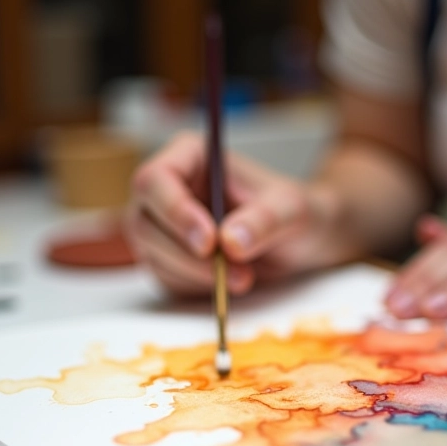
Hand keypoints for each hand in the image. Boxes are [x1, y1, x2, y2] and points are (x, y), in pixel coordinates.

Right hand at [128, 132, 330, 296]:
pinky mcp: (169, 259)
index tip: (208, 243)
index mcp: (190, 157)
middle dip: (187, 255)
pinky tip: (228, 282)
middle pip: (145, 222)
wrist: (302, 241)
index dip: (174, 211)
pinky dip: (196, 288)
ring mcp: (164, 226)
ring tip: (244, 278)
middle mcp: (169, 189)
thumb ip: (265, 220)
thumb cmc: (298, 211)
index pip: (155, 180)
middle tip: (236, 274)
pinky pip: (166, 279)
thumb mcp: (293, 210)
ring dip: (196, 276)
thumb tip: (229, 242)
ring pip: (152, 255)